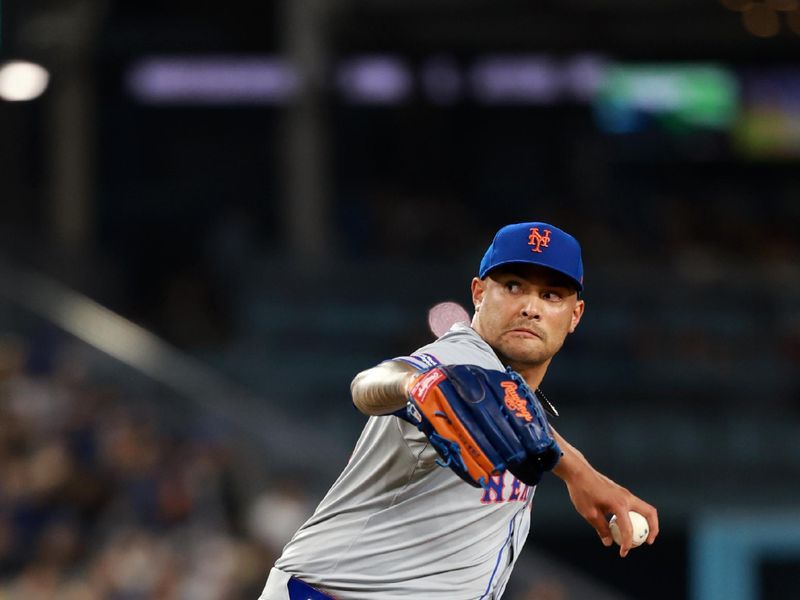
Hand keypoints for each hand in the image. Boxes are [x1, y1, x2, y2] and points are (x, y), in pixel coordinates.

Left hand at [550, 429, 658, 557]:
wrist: (578, 472)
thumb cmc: (582, 491)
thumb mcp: (589, 513)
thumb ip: (601, 528)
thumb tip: (610, 543)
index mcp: (619, 504)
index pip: (629, 529)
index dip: (628, 544)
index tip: (623, 553)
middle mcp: (627, 497)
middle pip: (650, 513)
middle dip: (653, 529)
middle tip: (647, 542)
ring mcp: (625, 493)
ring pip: (645, 508)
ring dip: (646, 522)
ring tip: (638, 536)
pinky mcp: (622, 492)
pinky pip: (635, 506)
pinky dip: (636, 516)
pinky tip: (625, 524)